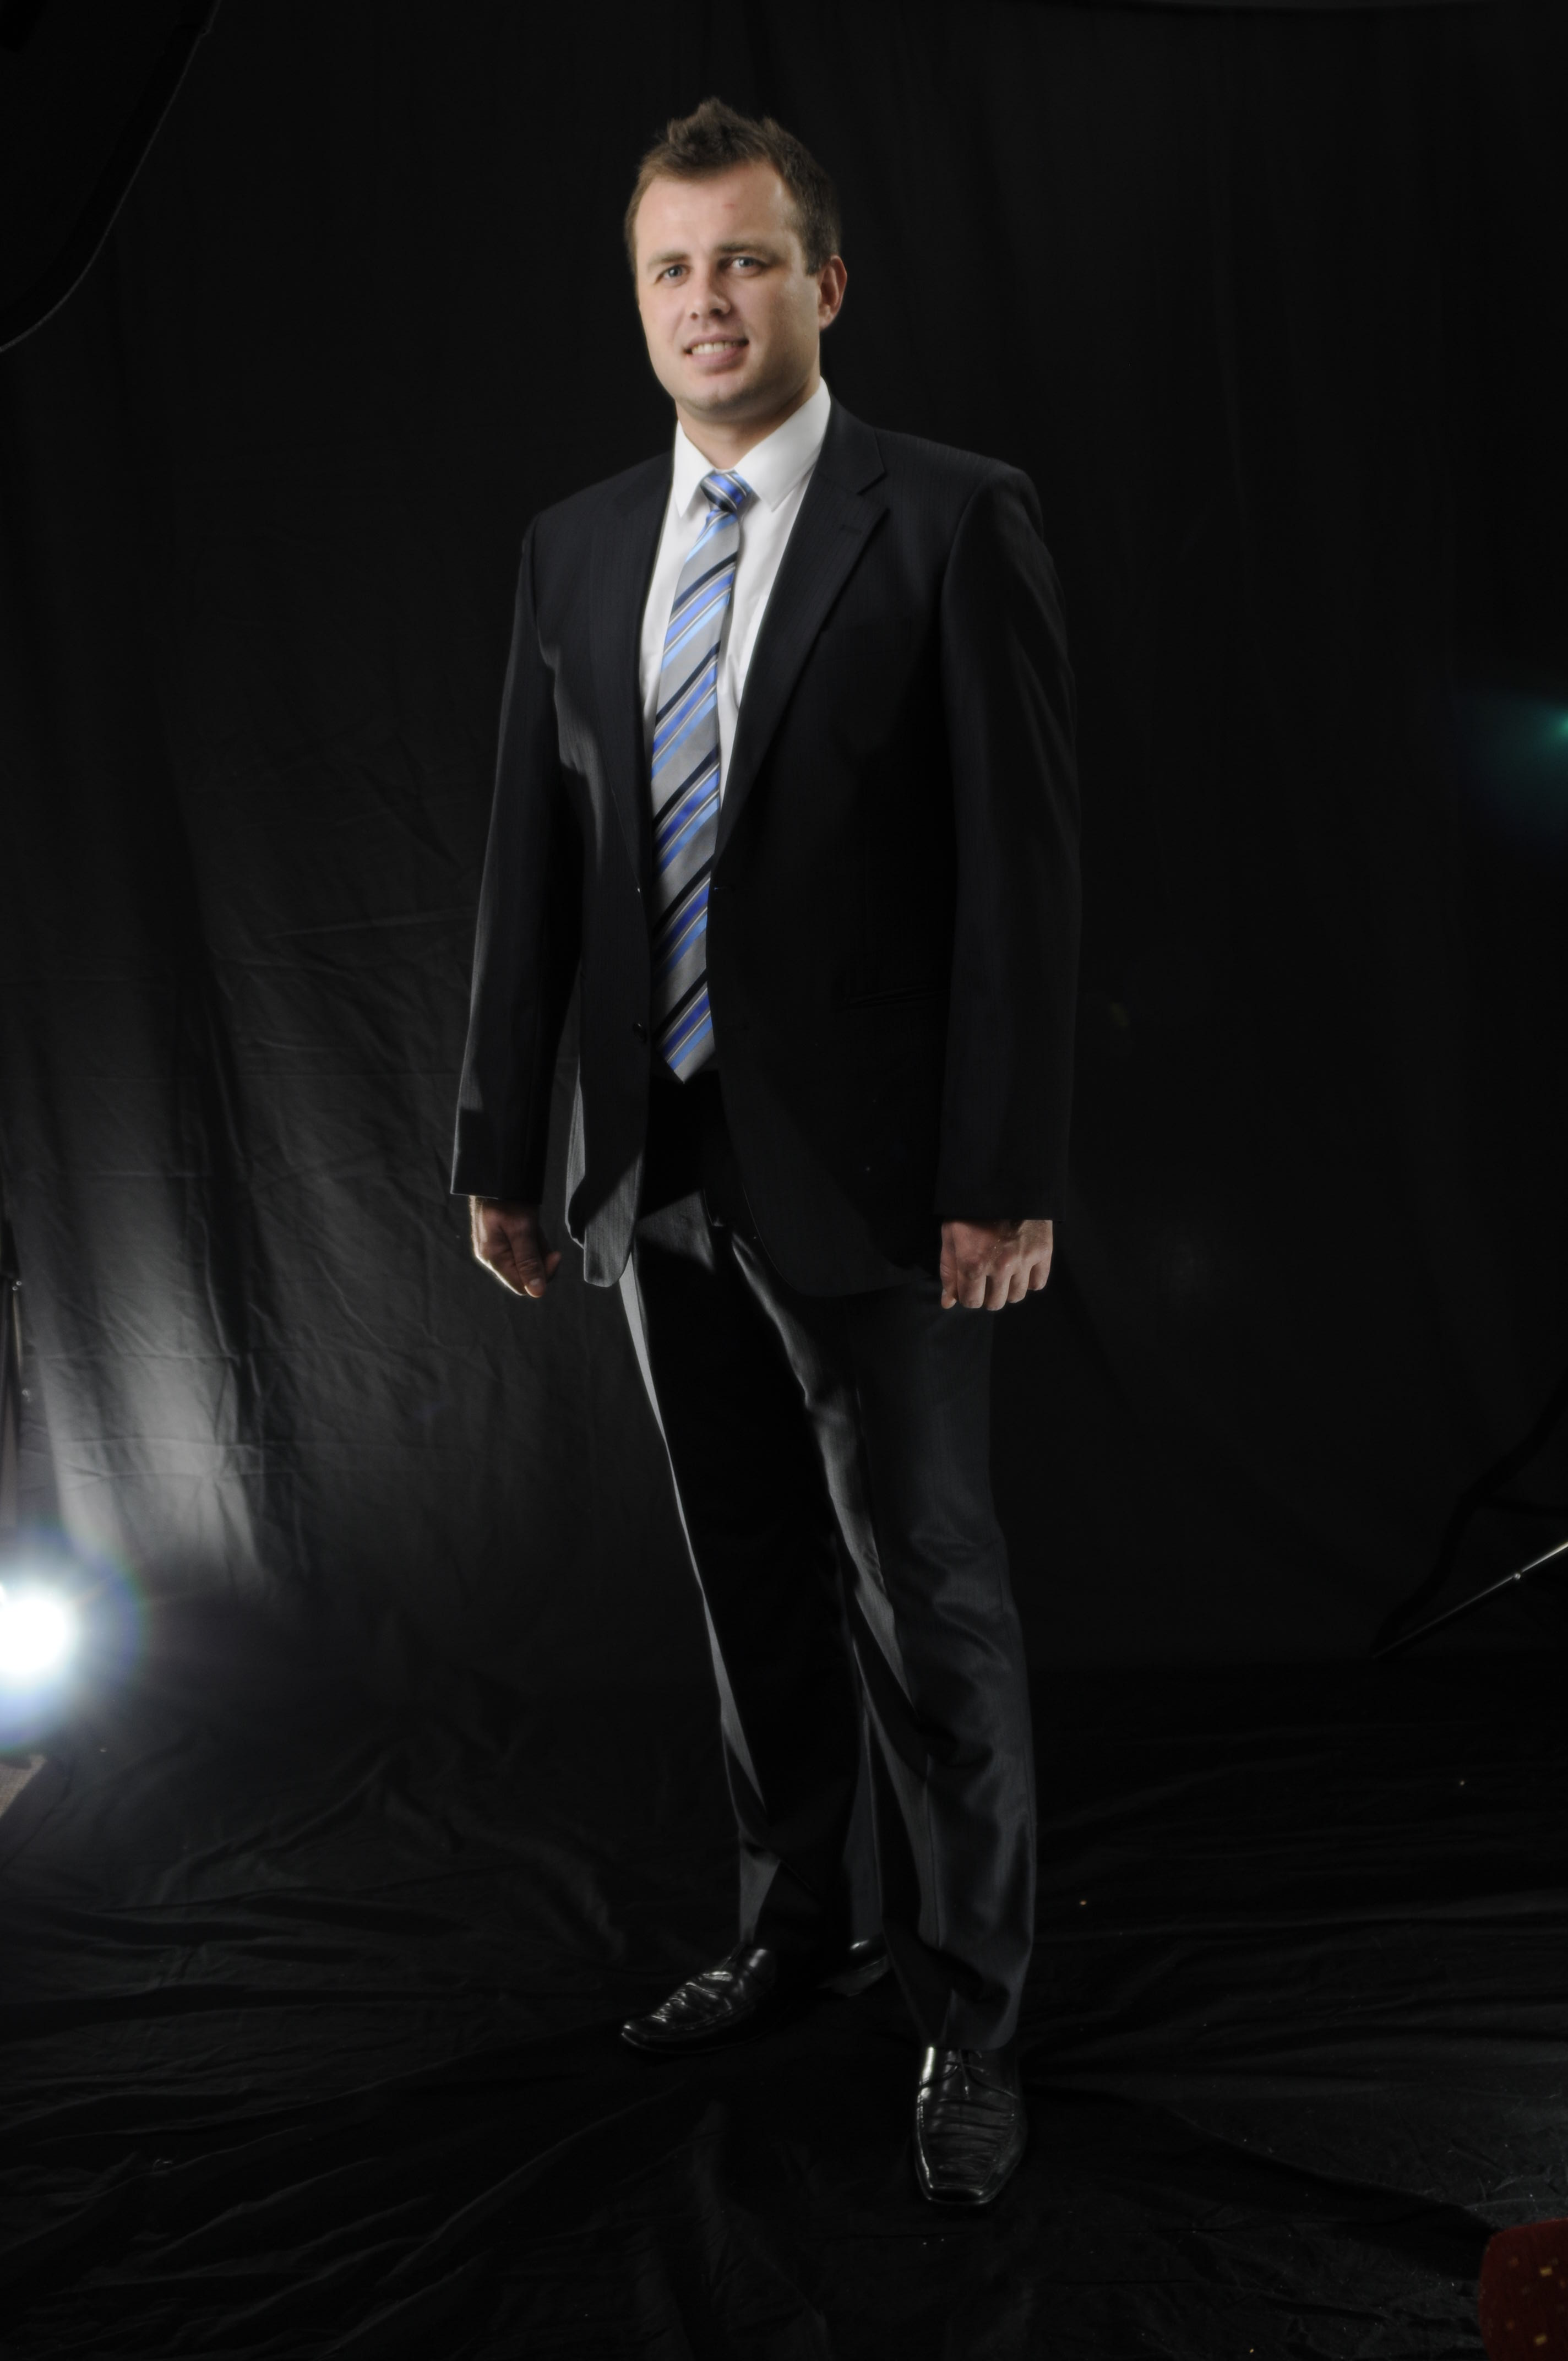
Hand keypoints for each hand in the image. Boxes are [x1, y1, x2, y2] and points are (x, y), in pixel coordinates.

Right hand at [469, 1198, 560, 1299]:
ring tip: (535, 1228)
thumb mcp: (521, 1229)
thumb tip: (538, 1293)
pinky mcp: (503, 1241)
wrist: (496, 1176)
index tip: (556, 1255)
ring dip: (538, 1249)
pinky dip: (533, 1242)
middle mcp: (493, 1258)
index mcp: (493, 1258)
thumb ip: (529, 1261)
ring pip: (527, 1262)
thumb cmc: (506, 1199)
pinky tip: (532, 1227)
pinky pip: (524, 1251)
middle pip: (526, 1275)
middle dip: (541, 1260)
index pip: (522, 1286)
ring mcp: (497, 1250)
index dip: (543, 1276)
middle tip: (544, 1238)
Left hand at [939, 1218, 1053, 1311]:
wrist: (1002, 1182)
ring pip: (1016, 1295)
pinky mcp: (1043, 1251)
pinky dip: (1030, 1280)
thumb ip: (949, 1271)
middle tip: (986, 1280)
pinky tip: (1021, 1269)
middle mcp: (1000, 1267)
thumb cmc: (970, 1209)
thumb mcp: (951, 1235)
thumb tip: (949, 1302)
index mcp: (973, 1263)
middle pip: (995, 1303)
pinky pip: (1038, 1283)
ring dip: (1008, 1289)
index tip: (970, 1287)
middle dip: (987, 1295)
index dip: (968, 1296)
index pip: (971, 1301)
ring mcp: (1024, 1260)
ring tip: (1003, 1275)